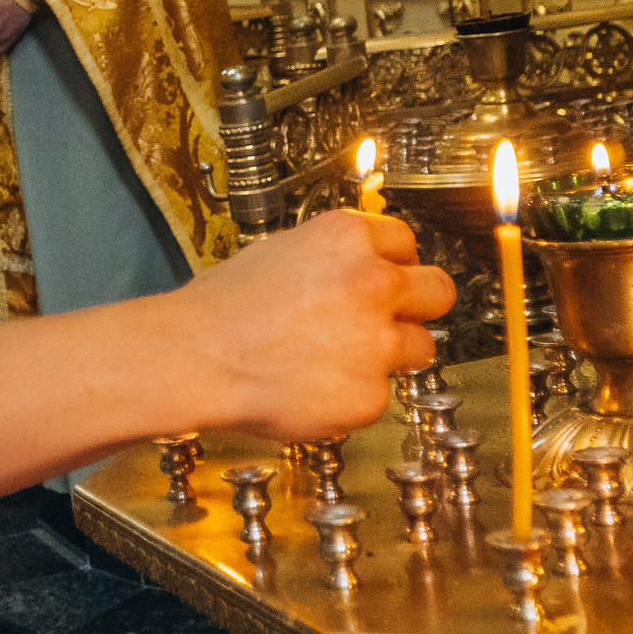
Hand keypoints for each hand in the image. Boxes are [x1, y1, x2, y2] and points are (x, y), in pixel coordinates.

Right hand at [172, 210, 453, 442]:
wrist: (194, 359)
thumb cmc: (220, 309)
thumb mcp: (280, 253)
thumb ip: (334, 260)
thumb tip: (361, 272)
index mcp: (347, 237)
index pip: (407, 241)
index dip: (392, 264)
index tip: (385, 279)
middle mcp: (373, 282)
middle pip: (438, 290)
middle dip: (417, 306)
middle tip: (387, 321)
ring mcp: (376, 341)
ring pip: (420, 348)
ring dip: (389, 355)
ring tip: (336, 361)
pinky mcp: (370, 395)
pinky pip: (380, 395)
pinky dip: (353, 396)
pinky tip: (312, 387)